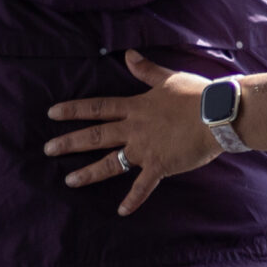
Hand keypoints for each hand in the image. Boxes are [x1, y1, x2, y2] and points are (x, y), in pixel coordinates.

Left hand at [44, 52, 219, 215]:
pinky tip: (121, 211)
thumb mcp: (169, 78)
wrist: (218, 114)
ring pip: (111, 162)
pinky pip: (143, 186)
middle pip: (96, 135)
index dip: (73, 110)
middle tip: (48, 150)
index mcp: (136, 107)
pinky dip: (133, 199)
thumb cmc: (197, 94)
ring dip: (89, 173)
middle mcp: (134, 129)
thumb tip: (128, 54)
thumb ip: (146, 70)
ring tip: (69, 181)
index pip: (98, 107)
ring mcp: (145, 149)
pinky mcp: (160, 166)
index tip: (52, 113)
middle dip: (69, 143)